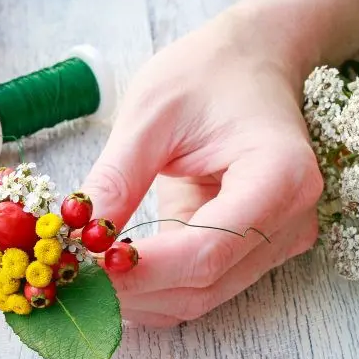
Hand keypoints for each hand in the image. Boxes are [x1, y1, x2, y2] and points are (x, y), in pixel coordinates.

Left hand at [81, 10, 322, 326]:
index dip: (142, 270)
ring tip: (80, 277)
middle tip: (67, 279)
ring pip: (200, 296)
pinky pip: (199, 284)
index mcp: (280, 175)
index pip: (207, 248)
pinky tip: (108, 274)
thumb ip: (117, 178)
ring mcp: (278, 240)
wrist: (252, 61)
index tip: (83, 269)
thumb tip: (77, 236)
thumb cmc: (207, 73)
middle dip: (132, 290)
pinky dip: (152, 287)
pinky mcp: (255, 249)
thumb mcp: (149, 113)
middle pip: (205, 283)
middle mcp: (291, 219)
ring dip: (138, 296)